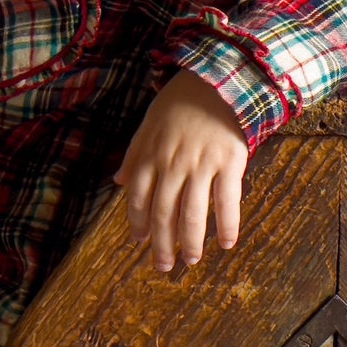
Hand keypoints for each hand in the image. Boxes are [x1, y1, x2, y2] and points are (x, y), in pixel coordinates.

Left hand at [115, 70, 249, 272]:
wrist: (218, 80)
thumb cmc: (180, 103)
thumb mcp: (148, 125)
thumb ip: (134, 156)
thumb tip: (117, 183)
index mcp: (151, 155)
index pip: (138, 197)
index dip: (138, 222)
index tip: (140, 241)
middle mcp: (173, 164)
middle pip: (164, 212)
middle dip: (162, 243)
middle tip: (162, 266)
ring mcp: (201, 165)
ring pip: (193, 212)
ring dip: (191, 241)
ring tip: (192, 260)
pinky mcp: (229, 163)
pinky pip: (227, 200)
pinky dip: (227, 225)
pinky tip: (226, 243)